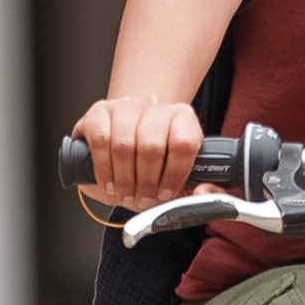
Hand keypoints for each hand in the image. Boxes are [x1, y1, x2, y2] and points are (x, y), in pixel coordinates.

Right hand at [73, 95, 204, 211]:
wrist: (125, 139)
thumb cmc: (154, 162)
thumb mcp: (178, 173)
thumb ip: (198, 186)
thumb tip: (204, 192)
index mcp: (183, 118)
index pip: (184, 144)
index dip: (174, 175)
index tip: (166, 193)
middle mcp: (156, 107)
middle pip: (152, 146)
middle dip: (146, 182)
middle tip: (142, 199)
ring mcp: (127, 106)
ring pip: (124, 145)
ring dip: (124, 179)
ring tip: (126, 193)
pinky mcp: (100, 111)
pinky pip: (101, 141)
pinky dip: (104, 169)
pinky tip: (109, 183)